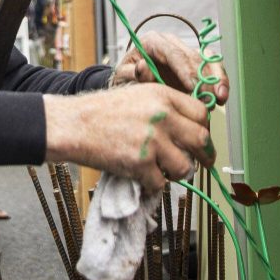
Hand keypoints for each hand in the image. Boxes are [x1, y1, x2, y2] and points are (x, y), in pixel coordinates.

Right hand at [43, 84, 214, 193]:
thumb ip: (165, 107)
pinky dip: (152, 184)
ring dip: (177, 173)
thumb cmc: (102, 112)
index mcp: (162, 95)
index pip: (201, 114)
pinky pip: (160, 183)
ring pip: (185, 167)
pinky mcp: (140, 163)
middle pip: (201, 140)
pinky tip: (142, 176)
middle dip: (205, 156)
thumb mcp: (138, 95)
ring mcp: (152, 141)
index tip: (202, 140)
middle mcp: (161, 116)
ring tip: (164, 170)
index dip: (204, 129)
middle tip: (202, 162)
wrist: (74, 125)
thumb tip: (191, 127)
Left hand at [111, 30, 228, 105]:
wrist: (129, 81)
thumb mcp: (123, 77)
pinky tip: (221, 95)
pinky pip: (211, 66)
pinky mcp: (194, 62)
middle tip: (208, 99)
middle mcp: (170, 43)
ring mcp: (184, 51)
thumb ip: (133, 74)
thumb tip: (144, 67)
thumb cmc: (126, 78)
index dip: (186, 70)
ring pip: (206, 59)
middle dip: (203, 79)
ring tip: (220, 98)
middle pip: (193, 57)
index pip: (173, 53)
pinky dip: (219, 80)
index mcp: (152, 42)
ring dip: (216, 79)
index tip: (193, 88)